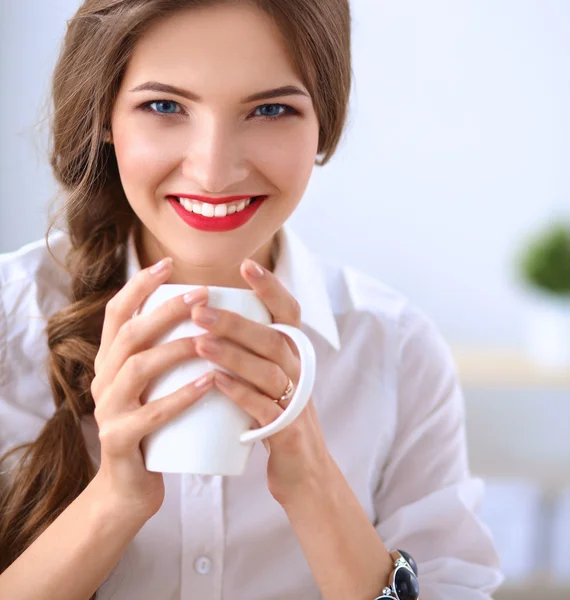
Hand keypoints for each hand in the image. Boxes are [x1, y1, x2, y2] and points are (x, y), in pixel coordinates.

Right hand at [90, 258, 213, 520]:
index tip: (168, 264)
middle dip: (166, 310)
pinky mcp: (120, 440)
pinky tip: (210, 381)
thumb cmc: (152, 429)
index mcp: (110, 362)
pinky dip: (182, 395)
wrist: (129, 489)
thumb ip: (163, 355)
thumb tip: (205, 315)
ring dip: (176, 348)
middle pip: (130, 333)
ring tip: (210, 337)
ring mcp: (108, 410)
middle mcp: (103, 380)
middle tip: (202, 294)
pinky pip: (152, 413)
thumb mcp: (151, 386)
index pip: (116, 314)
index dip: (139, 286)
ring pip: (139, 367)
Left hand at [191, 259, 333, 505]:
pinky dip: (241, 394)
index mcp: (294, 355)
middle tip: (198, 310)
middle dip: (235, 322)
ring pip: (269, 370)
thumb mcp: (269, 379)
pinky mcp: (289, 431)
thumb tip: (207, 319)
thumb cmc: (274, 418)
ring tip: (199, 343)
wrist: (303, 472)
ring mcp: (297, 402)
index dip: (271, 288)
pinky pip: (265, 409)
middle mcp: (300, 372)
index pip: (288, 313)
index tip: (246, 265)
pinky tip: (216, 383)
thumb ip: (250, 352)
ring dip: (233, 355)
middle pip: (272, 338)